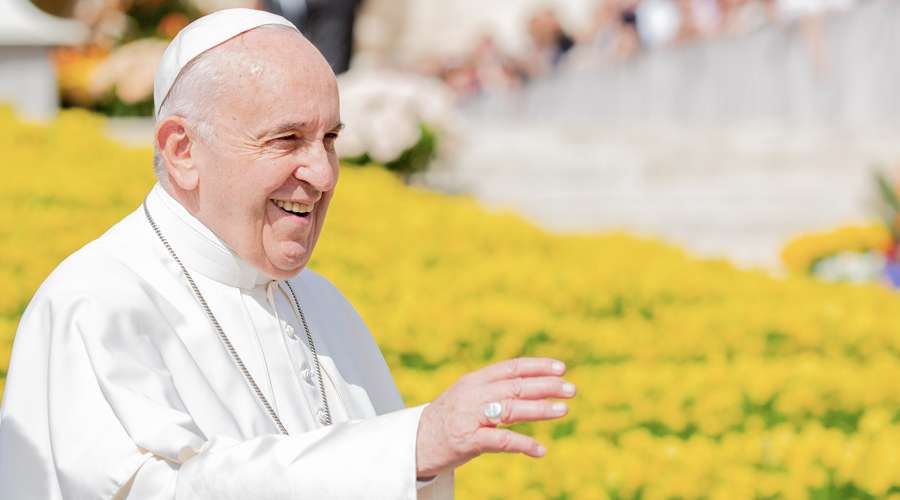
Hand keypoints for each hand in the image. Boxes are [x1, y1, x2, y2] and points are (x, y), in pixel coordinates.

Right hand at [414, 357, 575, 477]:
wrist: (414, 442)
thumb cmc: (446, 419)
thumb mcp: (467, 395)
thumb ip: (493, 388)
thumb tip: (529, 384)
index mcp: (475, 380)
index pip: (511, 367)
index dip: (537, 366)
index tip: (561, 368)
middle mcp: (473, 394)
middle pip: (515, 386)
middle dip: (546, 386)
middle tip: (571, 389)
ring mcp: (469, 417)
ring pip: (510, 409)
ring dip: (540, 409)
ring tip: (563, 410)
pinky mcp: (467, 440)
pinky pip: (500, 441)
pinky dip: (523, 444)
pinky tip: (540, 450)